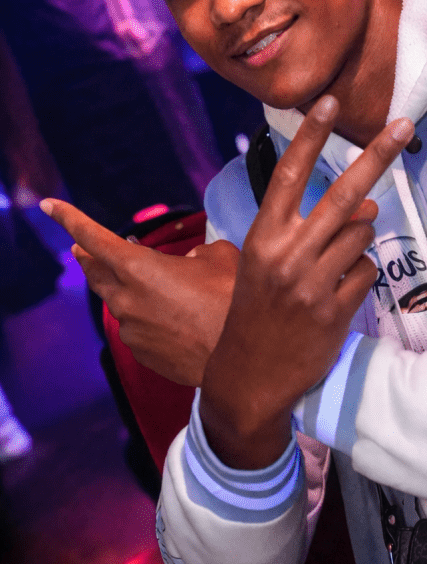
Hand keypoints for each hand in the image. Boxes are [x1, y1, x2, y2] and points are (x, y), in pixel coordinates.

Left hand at [38, 199, 237, 385]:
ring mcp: (131, 330)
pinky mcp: (142, 353)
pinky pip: (137, 328)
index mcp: (138, 268)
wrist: (241, 357)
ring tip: (153, 285)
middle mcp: (125, 299)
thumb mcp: (219, 257)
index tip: (48, 206)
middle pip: (94, 272)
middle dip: (86, 257)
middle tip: (80, 248)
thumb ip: (197, 253)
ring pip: (120, 302)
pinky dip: (147, 317)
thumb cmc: (231, 301)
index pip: (93, 237)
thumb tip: (190, 262)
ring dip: (129, 290)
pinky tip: (173, 319)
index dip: (69, 218)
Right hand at [200, 96, 414, 467]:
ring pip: (362, 234)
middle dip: (378, 156)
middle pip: (344, 195)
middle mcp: (287, 254)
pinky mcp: (336, 311)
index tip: (328, 102)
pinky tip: (339, 291)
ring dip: (360, 237)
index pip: (289, 174)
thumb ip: (310, 229)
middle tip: (404, 124)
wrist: (249, 375)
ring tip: (335, 260)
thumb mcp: (268, 263)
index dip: (311, 136)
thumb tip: (366, 205)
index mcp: (263, 236)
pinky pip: (366, 272)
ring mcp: (314, 284)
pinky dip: (360, 274)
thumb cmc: (256, 309)